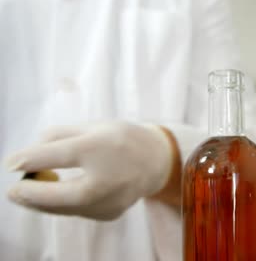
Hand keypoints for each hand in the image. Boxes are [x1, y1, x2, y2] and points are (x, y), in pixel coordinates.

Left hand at [4, 122, 175, 219]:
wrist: (156, 161)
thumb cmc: (122, 139)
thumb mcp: (92, 126)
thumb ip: (60, 136)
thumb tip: (31, 155)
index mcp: (101, 148)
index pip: (57, 156)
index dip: (28, 160)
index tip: (10, 164)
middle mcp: (108, 179)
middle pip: (60, 196)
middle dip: (31, 195)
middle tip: (13, 191)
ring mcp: (111, 201)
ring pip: (66, 209)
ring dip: (43, 203)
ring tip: (28, 193)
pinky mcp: (109, 213)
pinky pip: (77, 212)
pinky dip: (62, 205)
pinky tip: (56, 196)